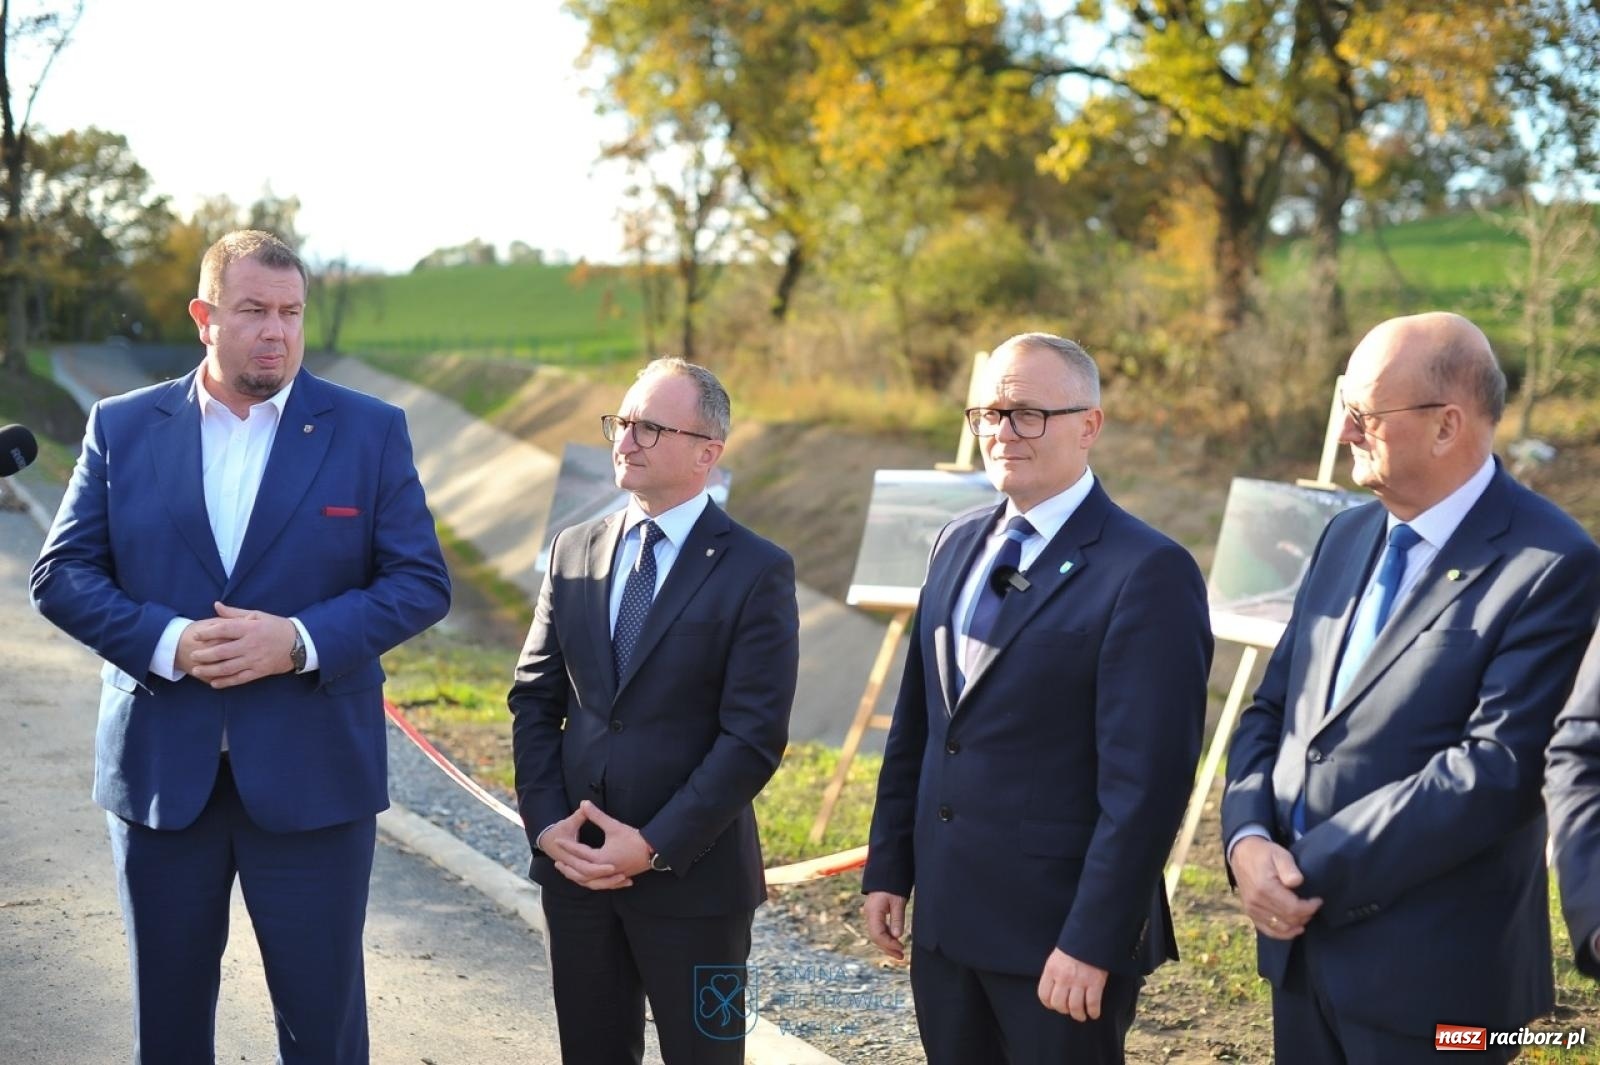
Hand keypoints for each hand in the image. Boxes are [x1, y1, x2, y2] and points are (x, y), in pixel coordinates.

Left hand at [182, 603, 296, 688]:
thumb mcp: (257, 615)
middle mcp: (251, 644)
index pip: (224, 629)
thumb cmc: (275, 626)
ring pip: (228, 667)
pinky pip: (239, 678)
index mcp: (250, 628)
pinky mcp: (260, 671)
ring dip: (210, 670)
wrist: (299, 642)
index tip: (196, 635)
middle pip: (222, 651)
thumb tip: (216, 606)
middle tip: (193, 656)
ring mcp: (255, 659)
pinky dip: (226, 682)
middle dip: (205, 655)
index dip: (208, 633)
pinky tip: (214, 683)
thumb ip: (234, 613)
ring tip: (197, 670)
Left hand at [549, 800, 650, 889]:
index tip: (557, 841)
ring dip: (577, 878)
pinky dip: (590, 883)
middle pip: (580, 872)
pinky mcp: (616, 879)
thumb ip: (597, 816)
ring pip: (589, 882)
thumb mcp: (614, 826)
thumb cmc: (634, 839)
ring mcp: (610, 876)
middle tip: (556, 862)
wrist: (653, 851)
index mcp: (601, 858)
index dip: (567, 845)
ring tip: (568, 873)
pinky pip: (599, 884)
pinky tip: (586, 880)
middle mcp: (604, 870)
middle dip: (568, 868)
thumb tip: (584, 803)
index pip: (579, 852)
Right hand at [864, 891, 907, 960]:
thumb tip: (897, 936)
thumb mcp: (898, 901)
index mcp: (873, 912)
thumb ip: (897, 918)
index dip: (888, 944)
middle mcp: (869, 915)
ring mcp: (870, 915)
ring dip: (887, 944)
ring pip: (877, 935)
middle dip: (888, 948)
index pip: (877, 934)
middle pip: (876, 937)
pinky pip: (879, 929)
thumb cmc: (892, 886)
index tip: (901, 948)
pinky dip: (887, 937)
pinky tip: (895, 941)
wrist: (886, 874)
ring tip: (899, 953)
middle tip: (901, 956)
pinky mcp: (874, 914)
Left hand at [1037, 949, 1107, 1020]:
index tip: (1055, 1005)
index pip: (1044, 995)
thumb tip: (1053, 991)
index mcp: (1051, 970)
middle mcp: (1063, 977)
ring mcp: (1080, 981)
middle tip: (1069, 1010)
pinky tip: (1094, 1013)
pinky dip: (1093, 1012)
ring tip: (1081, 1015)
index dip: (1049, 1004)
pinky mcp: (1095, 982)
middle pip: (1059, 1004)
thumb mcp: (1056, 957)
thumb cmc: (1074, 947)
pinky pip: (1092, 1004)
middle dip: (1064, 1010)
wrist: (1091, 935)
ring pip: (1075, 1007)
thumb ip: (1053, 973)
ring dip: (1078, 1015)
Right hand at [1230, 835, 1322, 938]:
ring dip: (1296, 924)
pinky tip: (1294, 929)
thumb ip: (1289, 868)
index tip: (1318, 900)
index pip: (1293, 908)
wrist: (1242, 854)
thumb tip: (1297, 882)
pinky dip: (1283, 933)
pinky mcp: (1250, 913)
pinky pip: (1268, 931)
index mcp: (1264, 888)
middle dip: (1305, 915)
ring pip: (1280, 928)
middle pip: (1288, 920)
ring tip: (1305, 915)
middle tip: (1313, 906)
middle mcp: (1256, 902)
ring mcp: (1252, 909)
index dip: (1309, 908)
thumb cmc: (1264, 853)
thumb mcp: (1279, 854)